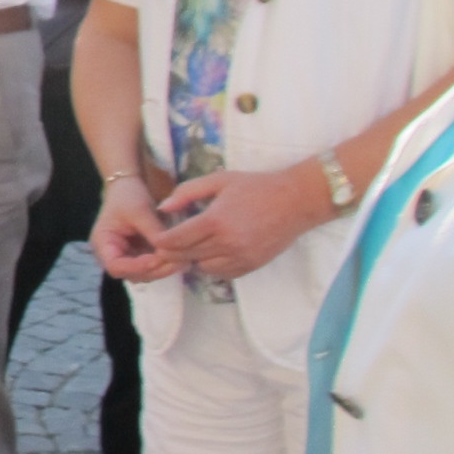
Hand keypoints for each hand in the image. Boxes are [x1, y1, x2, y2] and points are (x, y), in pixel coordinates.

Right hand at [92, 176, 175, 281]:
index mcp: (103, 244)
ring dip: (163, 270)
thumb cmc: (128, 196)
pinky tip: (181, 258)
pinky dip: (166, 265)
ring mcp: (127, 258)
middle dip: (155, 270)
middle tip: (178, 262)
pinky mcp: (140, 256)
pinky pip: (152, 267)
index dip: (136, 267)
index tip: (156, 259)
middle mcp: (113, 256)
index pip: (115, 266)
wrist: (129, 187)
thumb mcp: (139, 210)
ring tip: (183, 261)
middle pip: (132, 274)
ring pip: (144, 274)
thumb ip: (153, 231)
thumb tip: (168, 250)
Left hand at [153, 163, 331, 281]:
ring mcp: (241, 257)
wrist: (297, 201)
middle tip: (167, 244)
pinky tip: (213, 251)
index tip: (157, 237)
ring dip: (193, 259)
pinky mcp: (252, 265)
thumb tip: (162, 207)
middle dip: (172, 252)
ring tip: (193, 245)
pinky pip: (222, 273)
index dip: (161, 241)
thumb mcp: (219, 180)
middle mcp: (227, 243)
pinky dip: (213, 265)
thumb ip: (187, 192)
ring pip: (203, 268)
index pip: (176, 240)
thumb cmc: (256, 187)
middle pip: (186, 256)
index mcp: (215, 220)